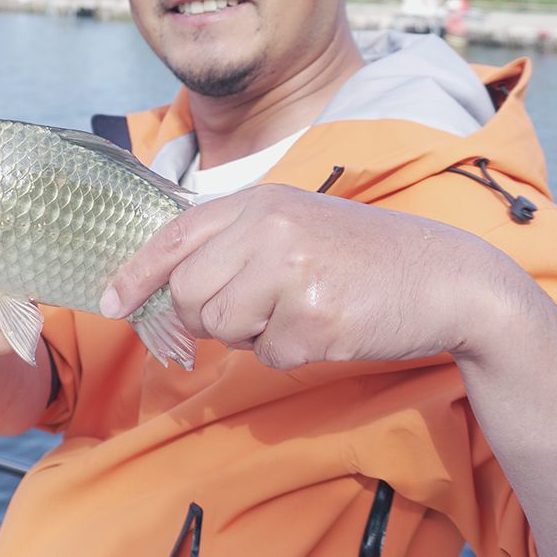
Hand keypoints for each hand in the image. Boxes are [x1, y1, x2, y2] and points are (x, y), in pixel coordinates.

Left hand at [102, 184, 497, 369]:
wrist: (446, 276)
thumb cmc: (363, 255)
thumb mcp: (296, 224)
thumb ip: (236, 244)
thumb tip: (174, 292)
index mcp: (261, 201)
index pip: (176, 236)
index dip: (136, 272)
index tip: (110, 301)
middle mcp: (271, 227)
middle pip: (190, 294)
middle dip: (209, 317)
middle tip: (255, 311)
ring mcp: (293, 271)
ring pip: (222, 329)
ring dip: (253, 336)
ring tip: (300, 311)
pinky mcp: (316, 318)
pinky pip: (269, 356)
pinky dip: (291, 353)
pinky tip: (328, 326)